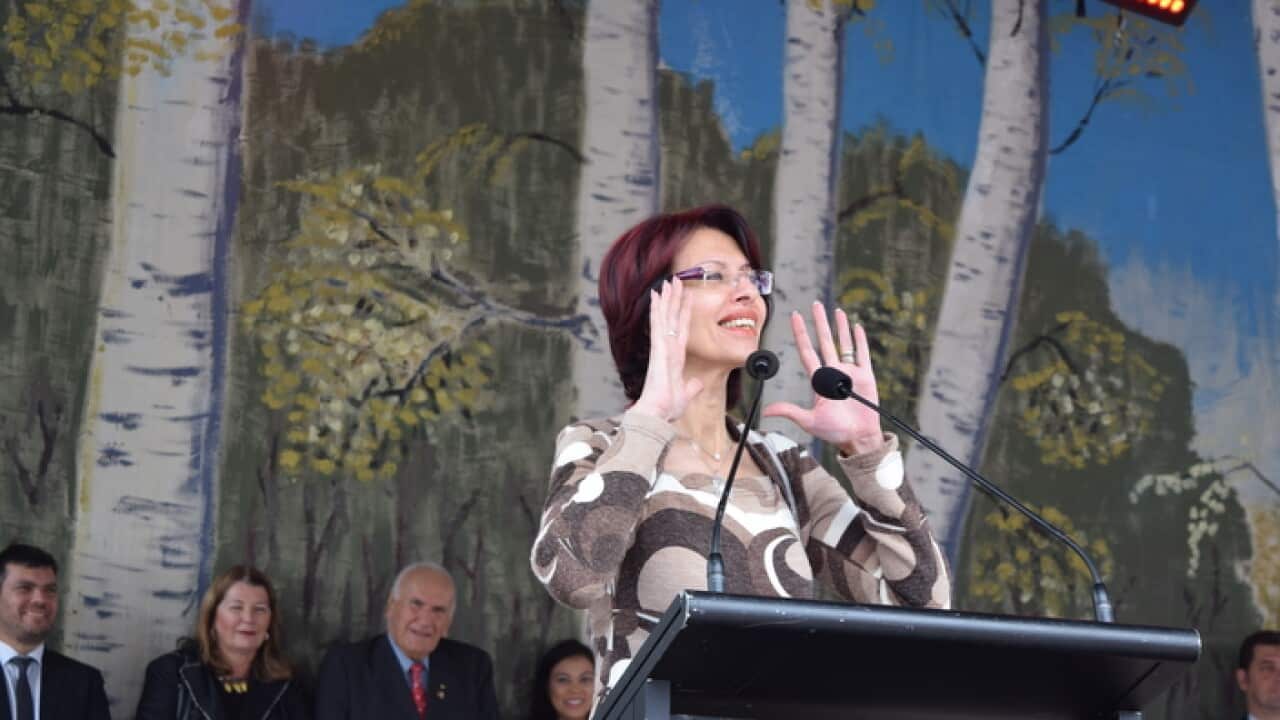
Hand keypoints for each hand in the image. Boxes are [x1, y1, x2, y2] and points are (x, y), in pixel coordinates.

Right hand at [629, 278, 703, 421]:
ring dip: (667, 299)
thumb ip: (691, 387)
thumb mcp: (685, 395)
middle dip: (674, 299)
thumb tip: (696, 383)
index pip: (681, 329)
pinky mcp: (658, 349)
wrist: (657, 414)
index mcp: (674, 358)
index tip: (685, 298)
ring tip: (669, 282)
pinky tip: (657, 296)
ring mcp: (661, 347)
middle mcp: (667, 349)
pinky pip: (659, 324)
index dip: (683, 313)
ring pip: (665, 317)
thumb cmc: (666, 408)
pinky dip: (658, 309)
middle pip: (672, 319)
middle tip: (676, 281)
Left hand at [761, 302, 883, 454]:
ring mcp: (850, 372)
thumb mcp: (809, 421)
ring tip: (836, 310)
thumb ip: (790, 412)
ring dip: (840, 327)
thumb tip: (766, 411)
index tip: (795, 317)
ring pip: (843, 343)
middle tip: (815, 305)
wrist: (859, 438)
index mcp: (819, 381)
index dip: (801, 334)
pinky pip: (862, 353)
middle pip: (824, 341)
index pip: (807, 351)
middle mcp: (833, 372)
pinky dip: (860, 340)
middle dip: (820, 323)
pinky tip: (856, 326)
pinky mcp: (866, 376)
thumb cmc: (835, 432)